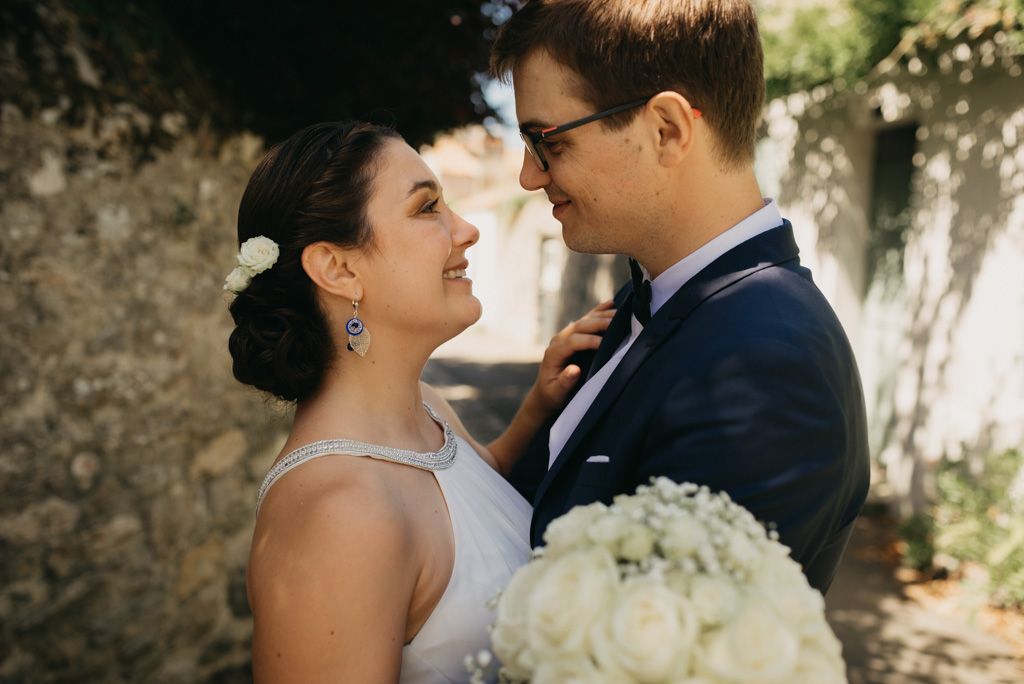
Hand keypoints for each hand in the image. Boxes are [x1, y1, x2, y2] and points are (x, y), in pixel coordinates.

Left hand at [528, 300, 615, 416]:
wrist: (546, 392)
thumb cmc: (553, 394)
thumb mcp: (556, 393)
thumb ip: (564, 382)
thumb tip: (574, 370)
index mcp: (553, 353)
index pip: (573, 341)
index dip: (588, 341)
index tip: (604, 344)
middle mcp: (558, 340)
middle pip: (579, 326)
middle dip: (598, 323)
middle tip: (617, 322)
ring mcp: (565, 336)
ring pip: (584, 320)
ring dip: (601, 315)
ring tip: (619, 313)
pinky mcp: (572, 336)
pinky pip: (586, 320)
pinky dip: (598, 311)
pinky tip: (610, 303)